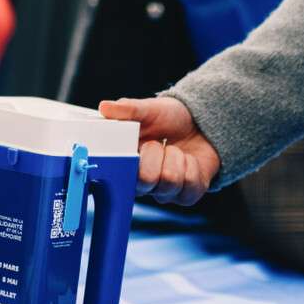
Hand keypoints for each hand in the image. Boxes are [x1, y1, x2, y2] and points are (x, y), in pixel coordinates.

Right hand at [95, 96, 220, 205]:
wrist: (198, 123)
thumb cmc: (168, 118)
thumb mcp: (148, 109)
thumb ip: (127, 109)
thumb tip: (104, 107)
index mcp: (127, 164)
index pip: (119, 174)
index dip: (128, 161)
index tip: (136, 146)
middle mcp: (143, 183)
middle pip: (145, 181)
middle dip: (155, 154)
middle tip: (157, 143)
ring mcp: (164, 191)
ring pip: (170, 181)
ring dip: (176, 158)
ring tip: (174, 149)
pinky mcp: (186, 196)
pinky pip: (190, 185)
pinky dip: (193, 166)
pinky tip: (189, 160)